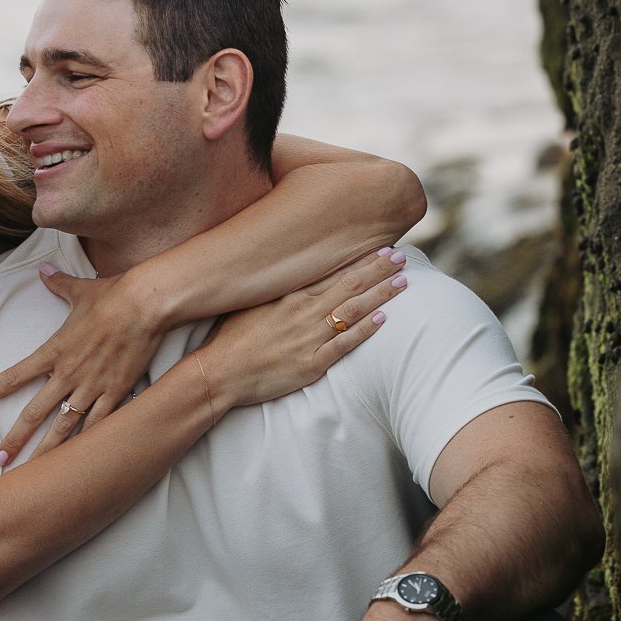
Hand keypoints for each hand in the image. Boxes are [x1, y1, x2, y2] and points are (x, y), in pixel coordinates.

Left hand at [0, 268, 161, 466]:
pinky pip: (100, 425)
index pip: (12, 376)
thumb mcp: (80, 289)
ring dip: (47, 452)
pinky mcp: (117, 393)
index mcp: (53, 352)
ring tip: (33, 474)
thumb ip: (58, 284)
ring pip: (64, 428)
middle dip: (14, 439)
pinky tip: (80, 464)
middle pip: (34, 414)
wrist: (146, 305)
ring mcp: (92, 387)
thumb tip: (43, 269)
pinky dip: (89, 445)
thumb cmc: (112, 295)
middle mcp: (68, 374)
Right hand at [199, 249, 404, 407]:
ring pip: (353, 310)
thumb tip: (291, 275)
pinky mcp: (311, 364)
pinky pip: (344, 344)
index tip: (380, 248)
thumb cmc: (230, 338)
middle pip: (349, 285)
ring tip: (402, 283)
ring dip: (380, 295)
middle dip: (378, 270)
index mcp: (290, 296)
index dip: (360, 260)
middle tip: (401, 257)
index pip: (333, 272)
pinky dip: (365, 330)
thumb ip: (276, 290)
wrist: (218, 372)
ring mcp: (309, 338)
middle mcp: (303, 312)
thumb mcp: (251, 304)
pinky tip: (384, 319)